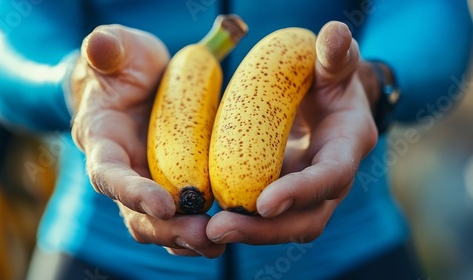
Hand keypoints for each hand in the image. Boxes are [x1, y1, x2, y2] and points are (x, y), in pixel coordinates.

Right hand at [70, 25, 223, 257]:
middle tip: (204, 237)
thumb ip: (109, 47)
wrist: (137, 81)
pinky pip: (182, 216)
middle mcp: (122, 170)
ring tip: (220, 241)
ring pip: (160, 225)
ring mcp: (146, 183)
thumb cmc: (126, 64)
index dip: (132, 193)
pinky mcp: (170, 186)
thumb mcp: (119, 48)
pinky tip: (228, 229)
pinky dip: (200, 228)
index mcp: (102, 141)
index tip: (164, 206)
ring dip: (187, 239)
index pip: (108, 175)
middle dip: (167, 229)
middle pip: (135, 215)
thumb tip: (101, 45)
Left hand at [206, 21, 378, 243]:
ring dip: (249, 233)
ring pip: (285, 226)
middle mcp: (331, 178)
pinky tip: (209, 219)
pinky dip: (242, 221)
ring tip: (209, 230)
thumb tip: (335, 33)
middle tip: (219, 229)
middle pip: (307, 219)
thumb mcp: (335, 65)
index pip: (331, 178)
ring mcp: (306, 190)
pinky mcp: (285, 192)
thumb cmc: (331, 79)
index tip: (264, 204)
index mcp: (347, 146)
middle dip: (266, 230)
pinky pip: (266, 216)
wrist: (329, 100)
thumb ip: (335, 55)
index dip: (301, 192)